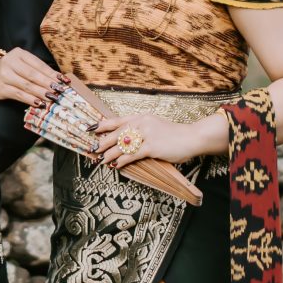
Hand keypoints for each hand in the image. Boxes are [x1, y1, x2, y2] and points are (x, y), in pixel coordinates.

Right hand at [0, 46, 60, 106]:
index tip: (63, 81)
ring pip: (26, 86)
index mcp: (18, 53)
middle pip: (32, 75)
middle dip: (48, 83)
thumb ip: (38, 70)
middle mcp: (9, 62)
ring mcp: (4, 75)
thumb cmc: (12, 69)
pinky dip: (30, 99)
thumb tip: (59, 80)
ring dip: (41, 93)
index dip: (51, 73)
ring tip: (52, 98)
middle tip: (59, 90)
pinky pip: (19, 95)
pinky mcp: (1, 88)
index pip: (38, 64)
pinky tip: (39, 103)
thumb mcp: (24, 64)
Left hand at [93, 108, 225, 170]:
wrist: (191, 137)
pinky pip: (132, 154)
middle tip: (93, 149)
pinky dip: (122, 160)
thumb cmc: (173, 135)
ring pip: (122, 145)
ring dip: (109, 154)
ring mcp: (147, 135)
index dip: (102, 125)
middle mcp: (142, 123)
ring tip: (101, 160)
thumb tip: (124, 138)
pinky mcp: (152, 147)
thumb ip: (141, 129)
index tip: (90, 129)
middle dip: (103, 142)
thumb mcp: (155, 126)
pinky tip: (116, 165)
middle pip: (116, 133)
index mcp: (141, 117)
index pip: (117, 120)